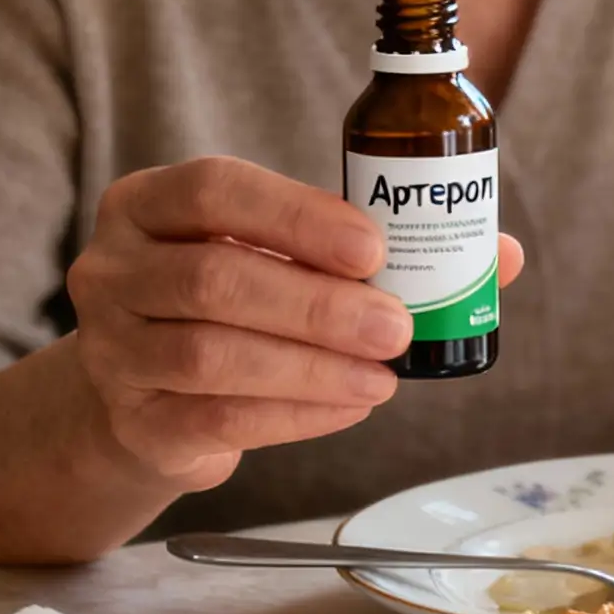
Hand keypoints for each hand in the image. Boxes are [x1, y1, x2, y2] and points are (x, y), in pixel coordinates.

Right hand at [67, 156, 524, 493]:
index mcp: (147, 203)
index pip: (214, 191)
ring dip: (311, 367)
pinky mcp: (133, 422)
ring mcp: (112, 350)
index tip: (373, 247)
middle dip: (317, 305)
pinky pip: (216, 420)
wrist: (146, 390)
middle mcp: (113, 269)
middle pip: (213, 280)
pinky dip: (294, 415)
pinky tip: (349, 406)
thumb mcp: (280, 254)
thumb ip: (370, 246)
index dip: (297, 217)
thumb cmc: (232, 300)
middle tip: (396, 325)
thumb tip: (501, 256)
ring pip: (211, 357)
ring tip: (383, 374)